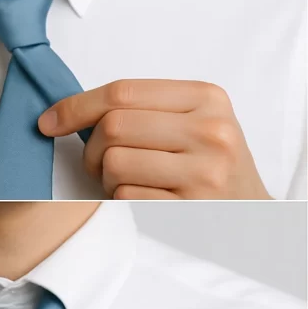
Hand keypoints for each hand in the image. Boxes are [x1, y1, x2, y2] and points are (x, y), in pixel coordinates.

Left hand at [39, 80, 270, 199]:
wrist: (256, 216)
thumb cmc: (216, 166)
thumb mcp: (199, 121)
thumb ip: (149, 109)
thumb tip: (74, 110)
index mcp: (209, 99)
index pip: (124, 92)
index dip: (77, 106)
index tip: (51, 121)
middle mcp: (211, 131)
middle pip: (114, 126)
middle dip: (90, 147)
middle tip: (96, 161)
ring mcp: (204, 172)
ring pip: (115, 163)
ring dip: (105, 177)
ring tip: (126, 182)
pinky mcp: (192, 208)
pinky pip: (126, 197)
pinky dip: (121, 200)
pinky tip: (141, 199)